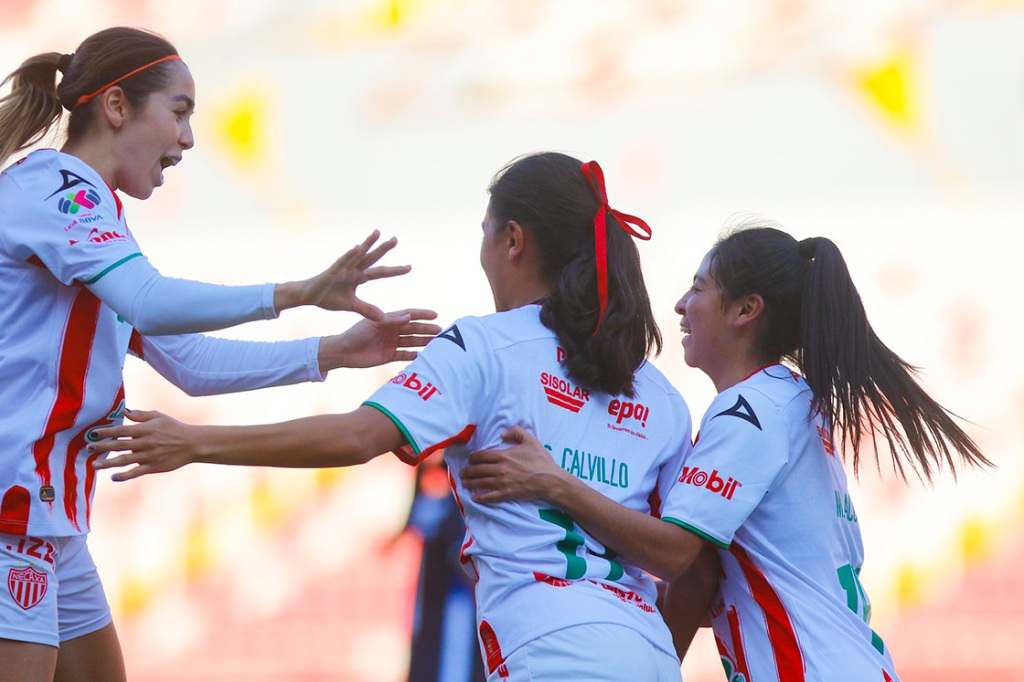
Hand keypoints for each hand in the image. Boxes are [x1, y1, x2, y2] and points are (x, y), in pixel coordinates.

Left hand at [89, 410, 198, 480]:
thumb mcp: (159, 417)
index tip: (93, 434)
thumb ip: (140, 415)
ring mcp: (149, 456)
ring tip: (94, 465)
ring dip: (108, 463)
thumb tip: (124, 410)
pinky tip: (113, 477)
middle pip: (120, 446)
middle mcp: (145, 443)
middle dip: (103, 447)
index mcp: (145, 430)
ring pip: (125, 460)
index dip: (106, 432)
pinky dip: (125, 476)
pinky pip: (136, 472)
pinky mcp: (153, 467)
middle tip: (88, 448)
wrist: (192, 444)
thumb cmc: (174, 428)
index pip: (122, 431)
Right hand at [276, 230, 411, 319]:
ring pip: (358, 254)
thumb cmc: (328, 297)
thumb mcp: (351, 305)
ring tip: (378, 232)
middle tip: (396, 239)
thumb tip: (383, 317)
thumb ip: (366, 309)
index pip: (380, 273)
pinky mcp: (331, 270)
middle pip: (372, 258)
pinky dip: (349, 254)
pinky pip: (342, 261)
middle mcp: (353, 269)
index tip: (410, 267)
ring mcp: (342, 268)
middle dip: (384, 249)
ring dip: (367, 243)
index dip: (395, 271)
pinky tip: (357, 247)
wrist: (307, 296)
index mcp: (359, 277)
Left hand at [319, 308, 441, 370]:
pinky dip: (414, 355)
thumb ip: (390, 320)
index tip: (435, 315)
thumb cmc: (355, 334)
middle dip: (427, 329)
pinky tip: (425, 356)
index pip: (409, 315)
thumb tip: (409, 316)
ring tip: (437, 343)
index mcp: (388, 320)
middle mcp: (392, 330)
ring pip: (412, 341)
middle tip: (441, 331)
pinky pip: (405, 355)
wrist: (343, 352)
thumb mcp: (372, 325)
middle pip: (413, 329)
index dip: (422, 314)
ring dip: (424, 342)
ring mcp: (391, 343)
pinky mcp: (389, 355)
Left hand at [459, 426, 566, 503]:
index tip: (470, 459)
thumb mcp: (531, 440)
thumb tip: (502, 434)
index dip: (473, 458)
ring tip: (465, 483)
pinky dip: (481, 497)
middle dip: (468, 471)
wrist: (550, 480)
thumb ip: (516, 432)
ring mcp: (503, 482)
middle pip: (478, 469)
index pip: (482, 456)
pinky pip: (490, 496)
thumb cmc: (541, 460)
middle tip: (462, 473)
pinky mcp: (507, 494)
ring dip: (470, 483)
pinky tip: (475, 497)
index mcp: (504, 455)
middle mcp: (500, 469)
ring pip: (481, 482)